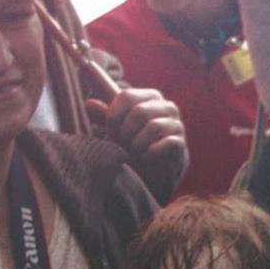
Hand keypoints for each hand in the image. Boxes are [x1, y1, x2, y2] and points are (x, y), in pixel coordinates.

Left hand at [87, 88, 188, 202]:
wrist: (156, 172)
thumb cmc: (135, 145)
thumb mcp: (117, 131)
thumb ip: (105, 117)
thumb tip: (89, 104)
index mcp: (149, 97)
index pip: (126, 96)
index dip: (114, 116)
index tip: (110, 133)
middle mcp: (166, 106)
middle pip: (139, 112)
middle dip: (125, 133)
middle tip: (121, 146)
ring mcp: (176, 124)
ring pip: (153, 127)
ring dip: (137, 144)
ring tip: (133, 153)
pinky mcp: (180, 142)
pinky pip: (166, 143)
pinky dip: (151, 153)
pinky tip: (145, 158)